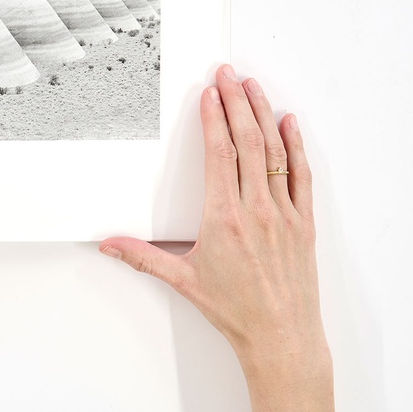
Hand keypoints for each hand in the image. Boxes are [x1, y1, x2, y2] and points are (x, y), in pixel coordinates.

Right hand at [100, 65, 333, 411]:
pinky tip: (289, 123)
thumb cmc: (236, 311)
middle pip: (247, 141)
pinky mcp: (304, 223)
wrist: (282, 337)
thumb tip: (108, 245)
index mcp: (225, 218)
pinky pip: (301, 174)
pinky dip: (296, 145)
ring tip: (254, 87)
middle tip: (229, 74)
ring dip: (263, 114)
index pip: (219, 154)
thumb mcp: (183, 281)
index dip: (214, 118)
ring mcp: (284, 213)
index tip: (210, 93)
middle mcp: (257, 209)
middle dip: (237, 102)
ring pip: (274, 151)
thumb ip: (142, 257)